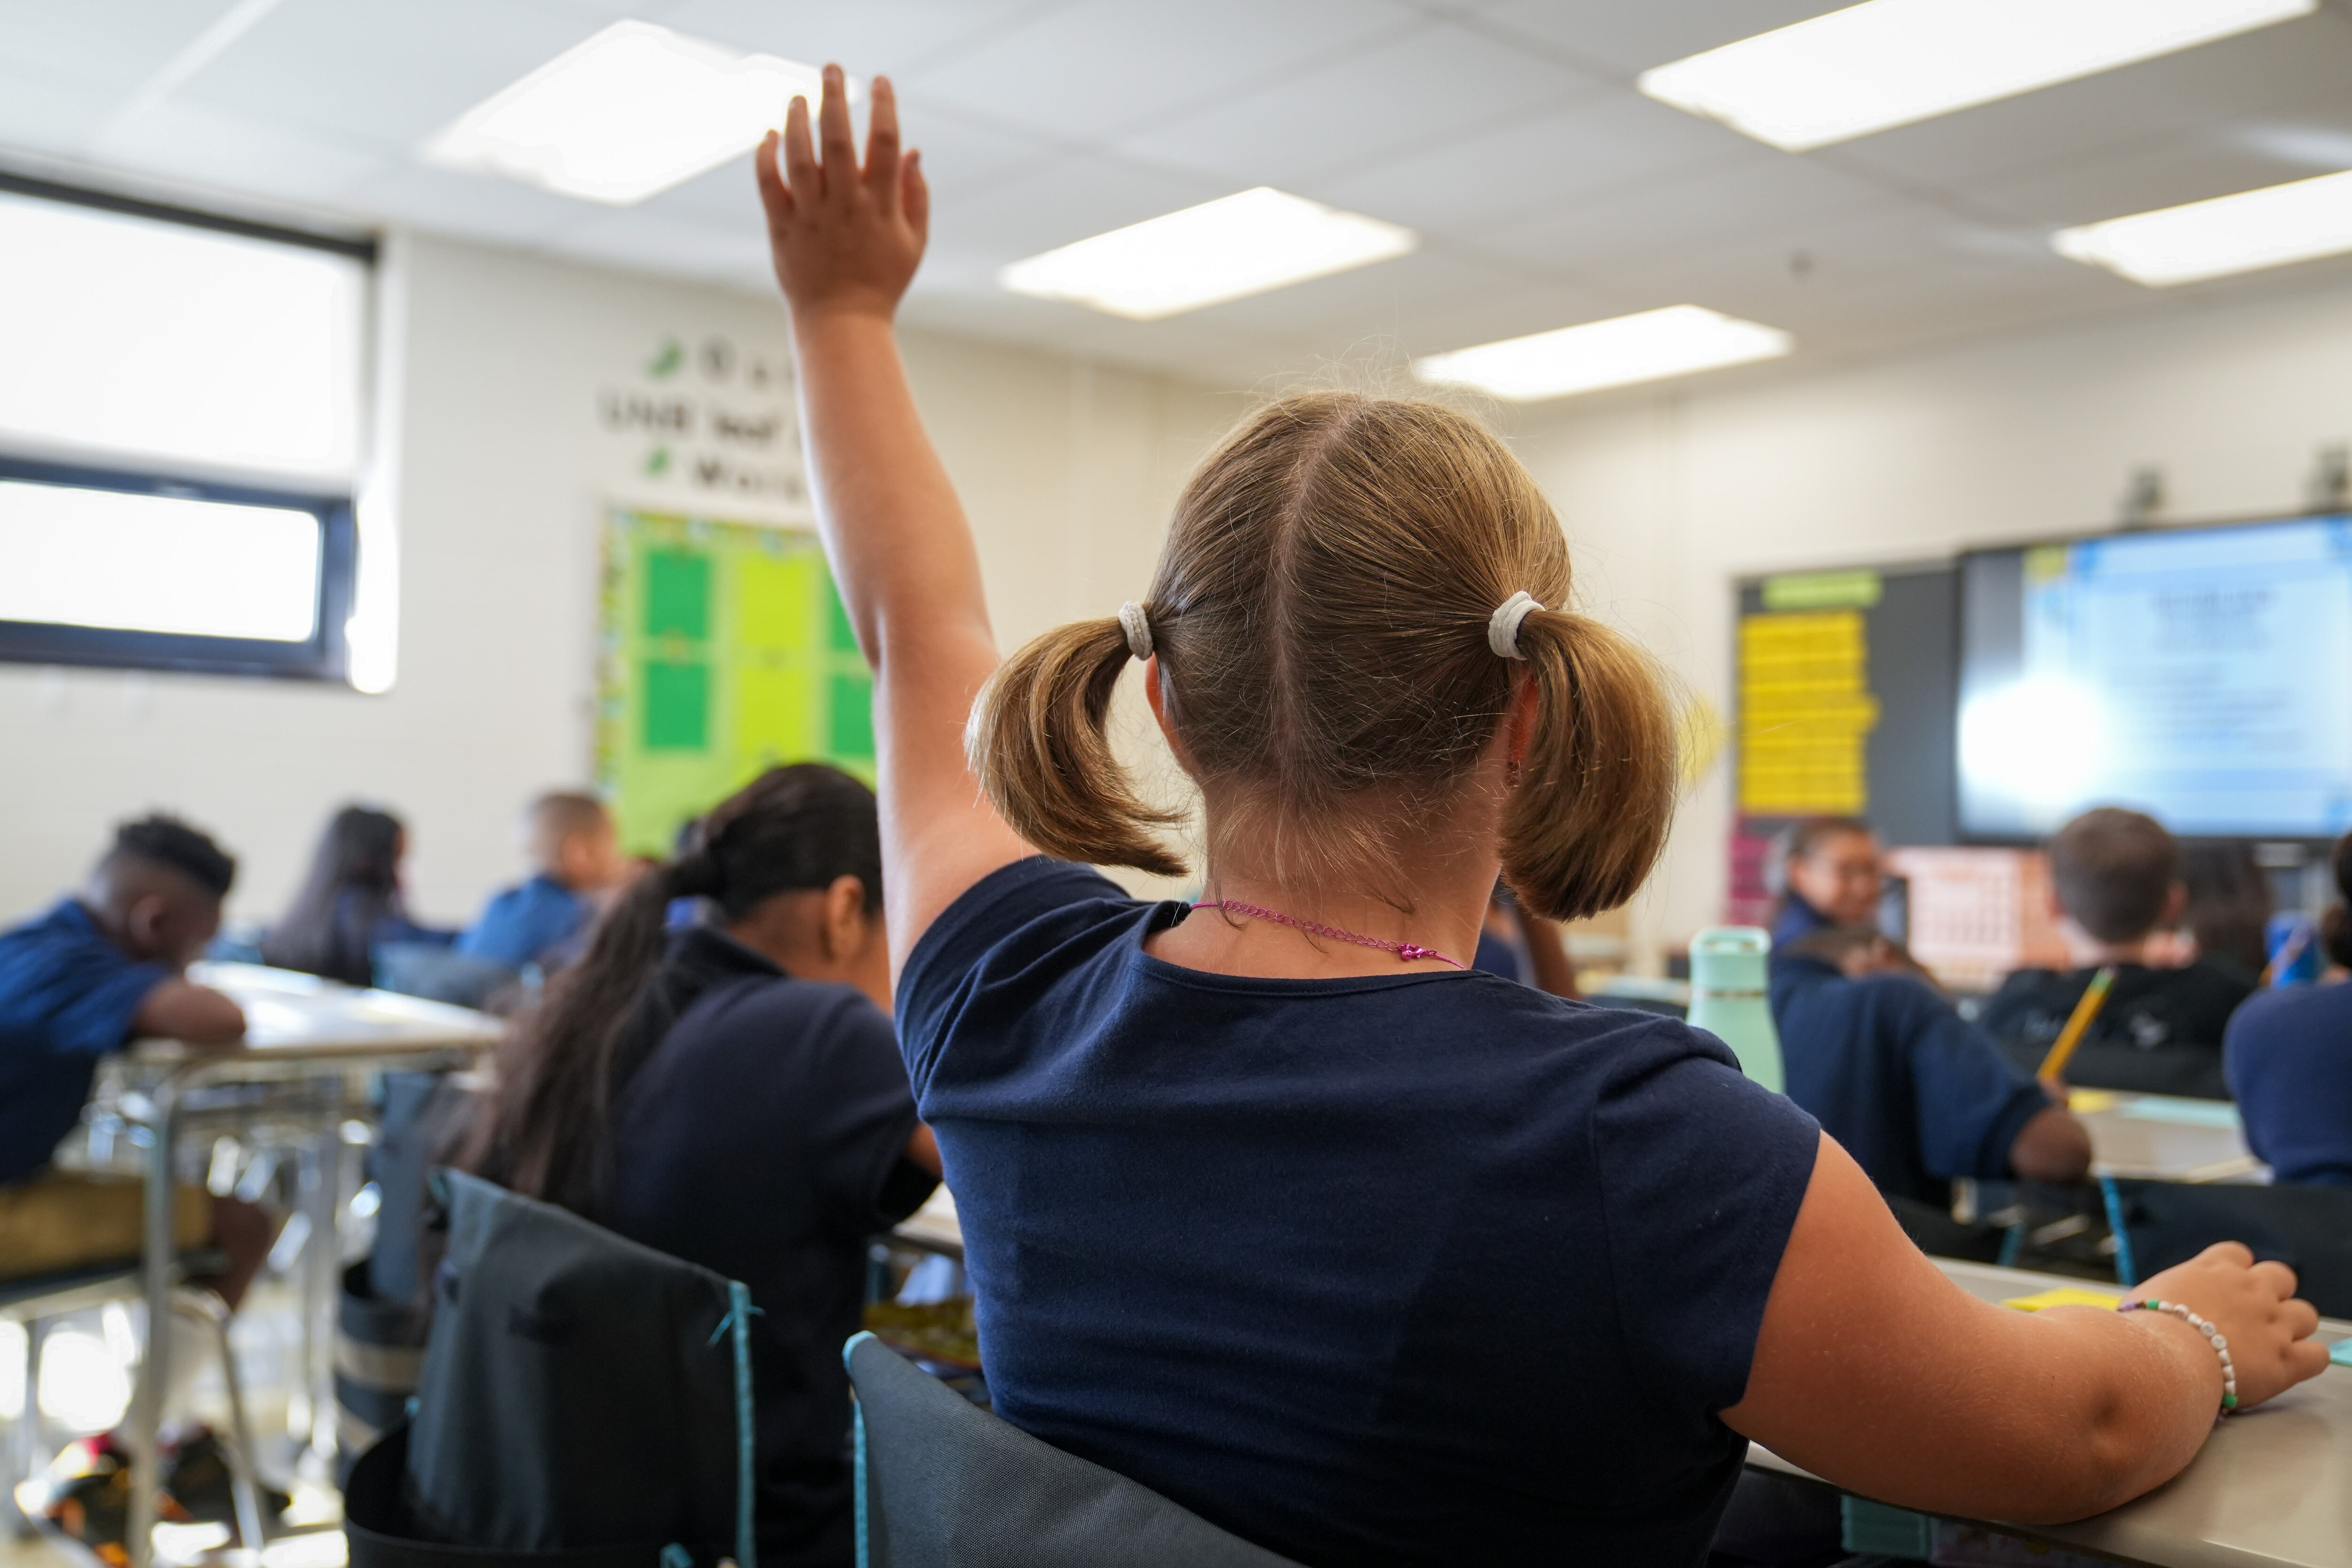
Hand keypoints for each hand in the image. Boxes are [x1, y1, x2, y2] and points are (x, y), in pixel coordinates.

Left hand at [756, 67, 927, 322]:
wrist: (842, 323)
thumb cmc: (882, 281)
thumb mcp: (913, 241)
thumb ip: (915, 194)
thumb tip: (913, 150)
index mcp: (880, 206)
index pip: (884, 143)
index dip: (884, 106)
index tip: (881, 80)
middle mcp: (844, 207)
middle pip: (837, 140)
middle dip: (835, 97)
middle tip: (832, 68)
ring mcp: (810, 217)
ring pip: (799, 156)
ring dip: (797, 120)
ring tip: (799, 96)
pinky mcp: (781, 228)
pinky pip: (768, 184)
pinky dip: (766, 156)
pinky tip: (771, 134)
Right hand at [2135, 1242, 2327, 1409]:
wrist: (2158, 1362)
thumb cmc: (2138, 1333)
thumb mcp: (2141, 1299)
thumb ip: (2163, 1296)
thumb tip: (2149, 1308)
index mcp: (2211, 1270)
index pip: (2237, 1254)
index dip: (2236, 1272)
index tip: (2223, 1290)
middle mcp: (2248, 1290)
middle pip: (2281, 1276)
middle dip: (2272, 1294)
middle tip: (2252, 1317)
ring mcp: (2271, 1324)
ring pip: (2306, 1314)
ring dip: (2292, 1326)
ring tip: (2271, 1345)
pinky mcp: (2286, 1361)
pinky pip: (2318, 1355)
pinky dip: (2307, 1360)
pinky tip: (2287, 1368)